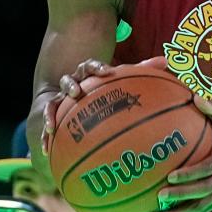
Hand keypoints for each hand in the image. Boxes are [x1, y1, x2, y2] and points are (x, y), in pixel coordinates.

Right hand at [40, 56, 166, 154]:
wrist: (81, 92)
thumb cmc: (107, 88)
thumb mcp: (122, 80)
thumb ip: (142, 70)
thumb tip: (167, 61)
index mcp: (89, 73)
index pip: (91, 66)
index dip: (97, 68)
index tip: (106, 72)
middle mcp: (73, 84)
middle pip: (68, 80)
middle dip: (70, 86)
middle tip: (75, 92)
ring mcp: (61, 99)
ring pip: (53, 103)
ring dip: (51, 113)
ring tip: (51, 126)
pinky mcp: (54, 113)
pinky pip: (48, 125)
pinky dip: (45, 137)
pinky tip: (45, 150)